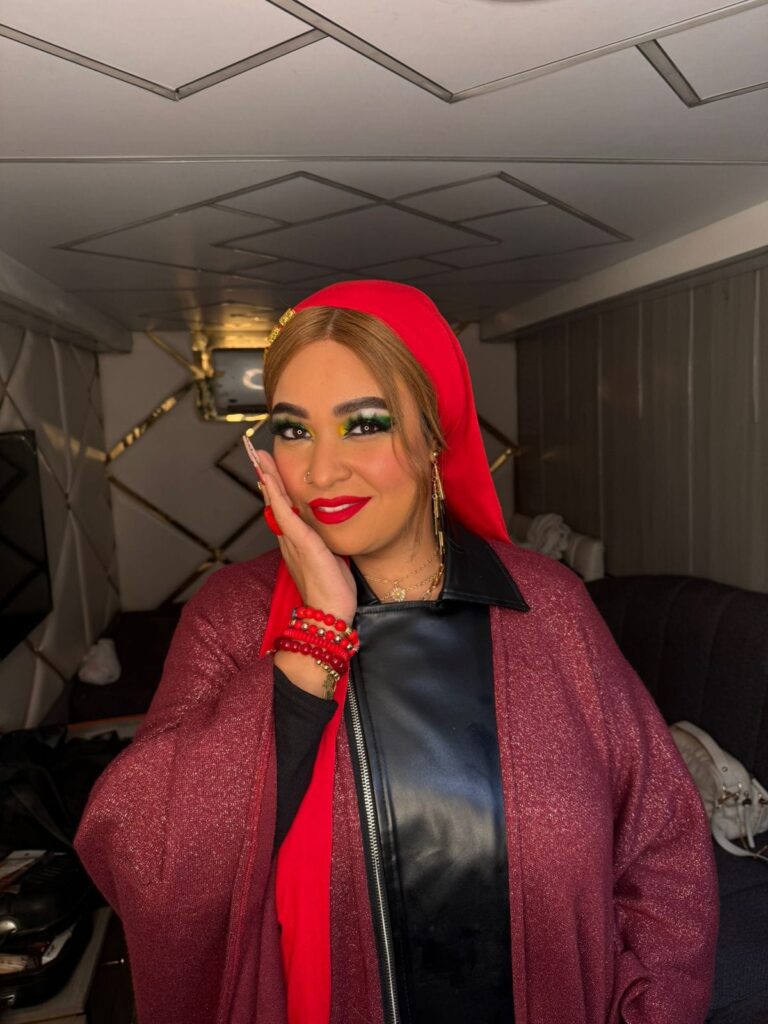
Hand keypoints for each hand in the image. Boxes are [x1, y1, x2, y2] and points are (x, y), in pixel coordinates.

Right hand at [248, 445, 357, 624]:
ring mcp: (293, 542)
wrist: (329, 615)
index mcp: (296, 543)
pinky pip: (286, 516)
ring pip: (276, 504)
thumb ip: (326, 544)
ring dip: (268, 480)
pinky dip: (277, 497)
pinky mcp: (302, 545)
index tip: (269, 467)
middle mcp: (289, 540)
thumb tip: (331, 531)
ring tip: (259, 459)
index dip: (276, 487)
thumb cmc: (333, 591)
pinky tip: (270, 482)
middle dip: (266, 477)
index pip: (283, 508)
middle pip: (274, 502)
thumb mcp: (330, 559)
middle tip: (256, 454)